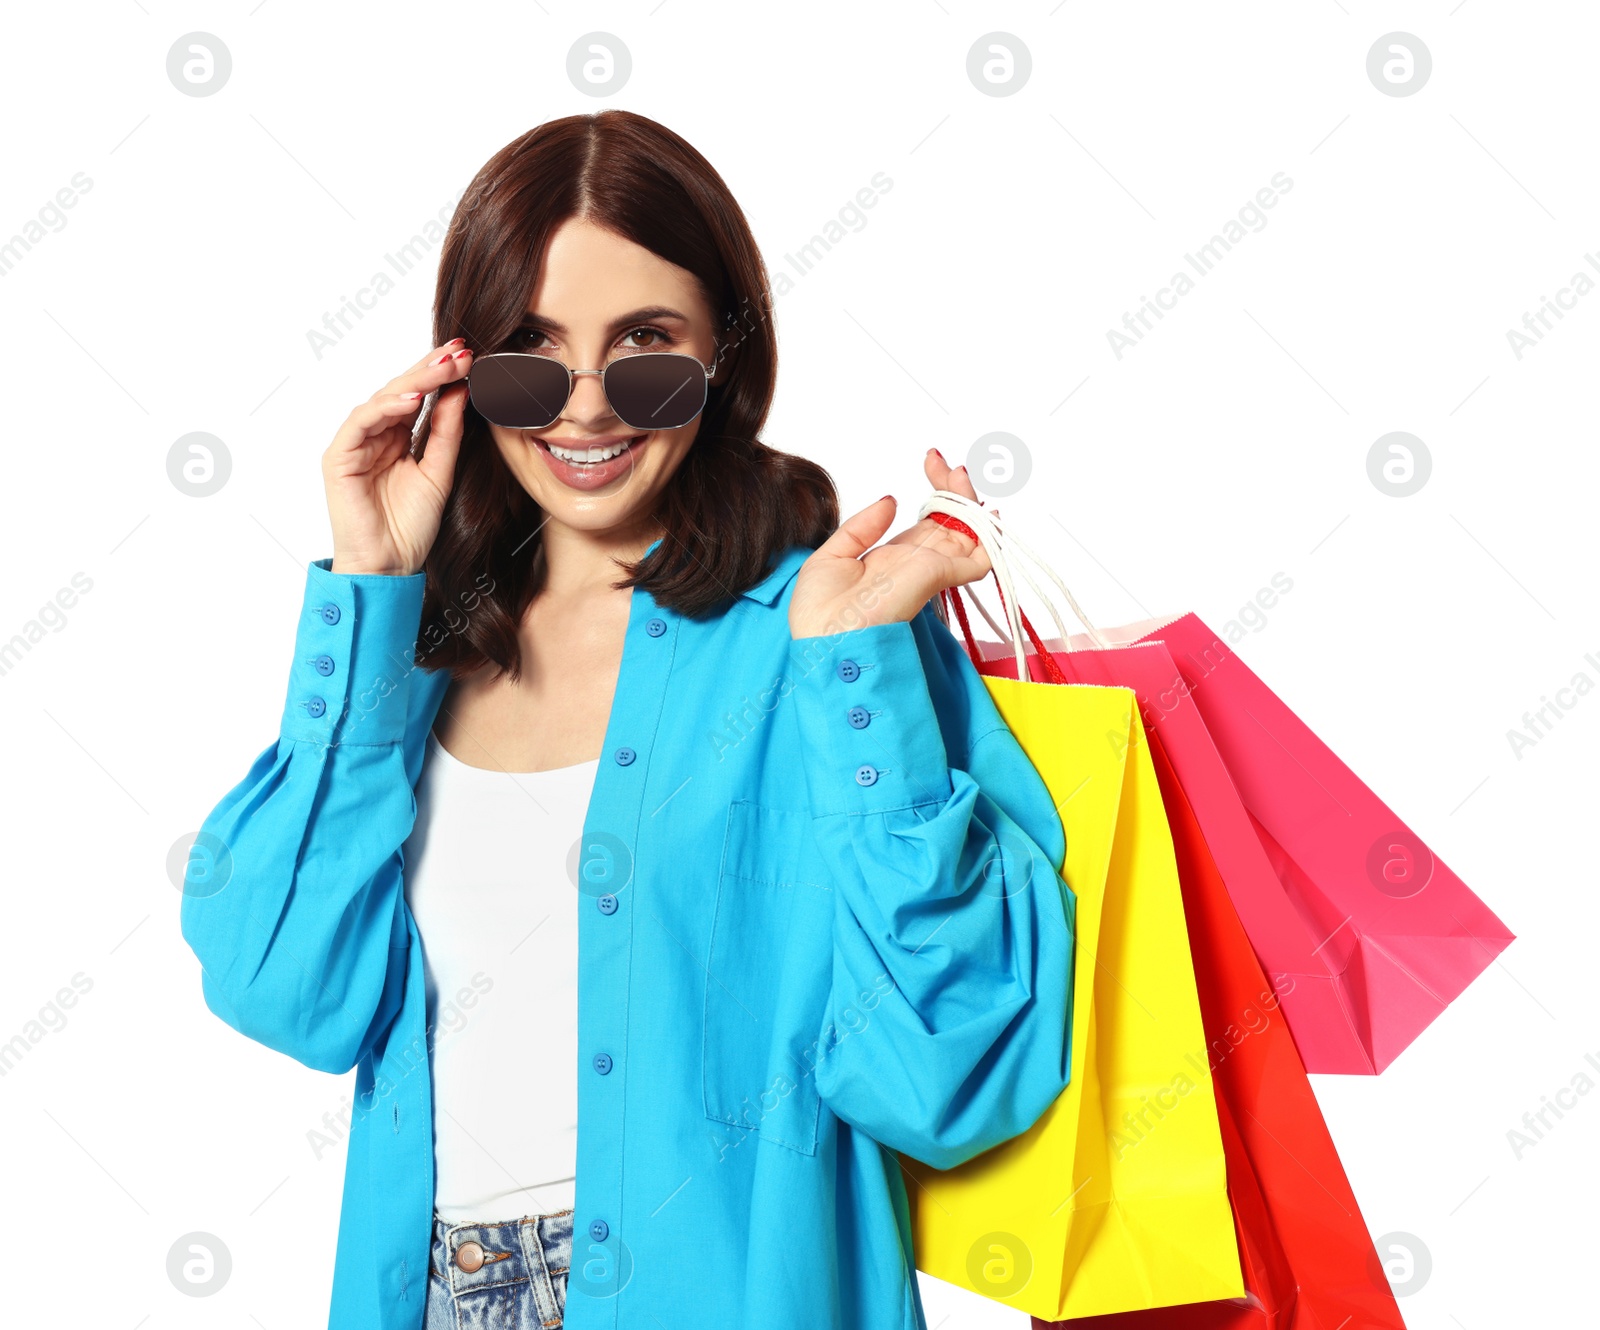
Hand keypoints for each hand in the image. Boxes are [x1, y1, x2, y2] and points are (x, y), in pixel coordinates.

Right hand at [323, 339, 474, 575]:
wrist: (390, 566)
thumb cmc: (411, 526)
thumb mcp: (439, 472)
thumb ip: (447, 433)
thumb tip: (460, 391)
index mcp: (398, 437)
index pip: (420, 396)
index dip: (442, 375)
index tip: (470, 356)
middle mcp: (375, 435)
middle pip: (403, 390)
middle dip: (432, 368)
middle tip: (460, 351)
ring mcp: (355, 443)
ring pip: (383, 399)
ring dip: (415, 381)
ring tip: (444, 368)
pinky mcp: (339, 457)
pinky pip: (361, 422)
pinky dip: (386, 407)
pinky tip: (413, 398)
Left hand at [789, 449, 992, 639]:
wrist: (825, 640)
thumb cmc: (820, 612)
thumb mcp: (833, 556)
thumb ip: (862, 527)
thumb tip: (891, 499)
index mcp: (896, 557)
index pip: (927, 519)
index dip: (935, 489)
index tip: (931, 460)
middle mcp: (918, 562)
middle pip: (951, 520)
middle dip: (954, 488)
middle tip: (943, 462)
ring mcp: (931, 569)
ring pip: (967, 532)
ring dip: (970, 501)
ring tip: (959, 472)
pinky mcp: (938, 576)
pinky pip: (978, 559)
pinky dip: (990, 540)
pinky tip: (990, 515)